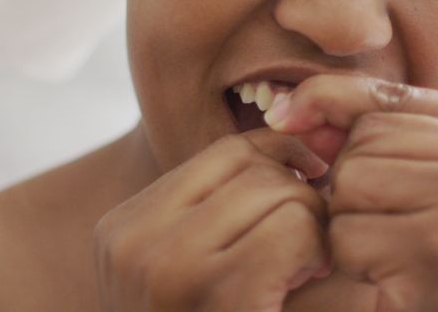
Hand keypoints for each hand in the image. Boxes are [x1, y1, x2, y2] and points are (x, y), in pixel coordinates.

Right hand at [94, 129, 331, 311]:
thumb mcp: (187, 271)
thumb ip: (220, 215)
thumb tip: (295, 142)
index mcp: (122, 230)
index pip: (223, 155)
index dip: (279, 162)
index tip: (309, 190)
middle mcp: (133, 242)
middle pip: (252, 168)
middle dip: (299, 197)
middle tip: (310, 248)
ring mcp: (167, 269)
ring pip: (278, 194)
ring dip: (312, 229)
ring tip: (303, 272)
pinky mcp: (216, 297)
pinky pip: (292, 232)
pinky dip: (314, 255)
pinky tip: (301, 285)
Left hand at [266, 75, 437, 311]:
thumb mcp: (425, 167)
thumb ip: (365, 122)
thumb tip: (288, 109)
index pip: (393, 95)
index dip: (334, 108)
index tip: (288, 119)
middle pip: (368, 136)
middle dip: (356, 181)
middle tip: (397, 224)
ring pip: (353, 179)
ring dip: (352, 221)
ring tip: (397, 248)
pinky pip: (348, 234)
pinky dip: (352, 260)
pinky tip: (392, 276)